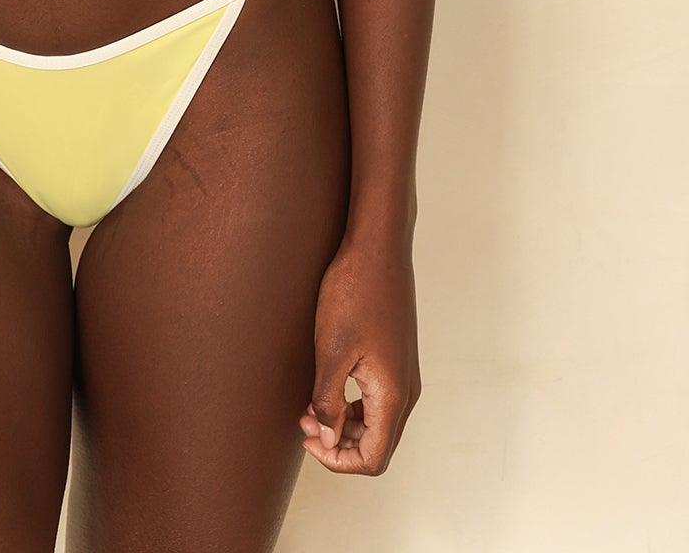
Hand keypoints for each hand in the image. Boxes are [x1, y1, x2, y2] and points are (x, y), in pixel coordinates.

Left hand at [298, 235, 420, 474]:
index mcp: (393, 394)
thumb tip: (326, 438)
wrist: (377, 249)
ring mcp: (404, 373)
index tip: (308, 439)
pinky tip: (327, 387)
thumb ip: (328, 401)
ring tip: (310, 405)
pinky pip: (379, 399)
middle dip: (338, 443)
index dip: (337, 460)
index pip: (372, 457)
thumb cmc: (353, 294)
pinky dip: (353, 405)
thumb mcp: (331, 351)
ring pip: (378, 423)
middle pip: (377, 444)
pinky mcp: (397, 358)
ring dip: (345, 424)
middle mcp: (406, 390)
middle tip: (303, 421)